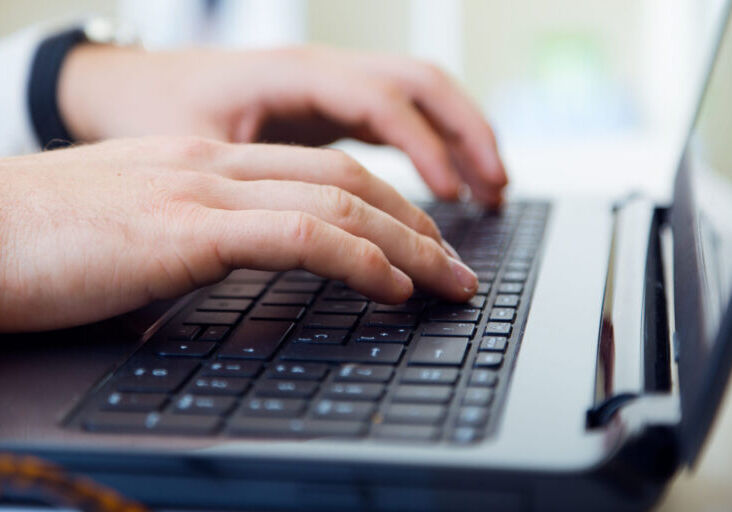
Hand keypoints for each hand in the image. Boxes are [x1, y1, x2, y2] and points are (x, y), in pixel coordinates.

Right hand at [0, 137, 476, 331]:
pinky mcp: (185, 229)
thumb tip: (237, 266)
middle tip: (457, 268)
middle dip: (418, 225)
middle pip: (349, 182)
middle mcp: (215, 167)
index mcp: (207, 164)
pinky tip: (391, 286)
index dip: (386, 207)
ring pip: (340, 203)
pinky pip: (299, 236)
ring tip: (448, 283)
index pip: (323, 173)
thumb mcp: (137, 228)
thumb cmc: (42, 243)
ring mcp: (202, 191)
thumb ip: (195, 237)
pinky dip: (357, 260)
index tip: (421, 246)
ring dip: (409, 245)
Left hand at [58, 45, 506, 204]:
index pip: (382, 100)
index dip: (424, 146)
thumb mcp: (192, 149)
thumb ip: (246, 183)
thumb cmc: (154, 110)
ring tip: (493, 190)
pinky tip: (449, 183)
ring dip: (461, 137)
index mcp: (293, 73)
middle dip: (468, 132)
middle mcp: (322, 71)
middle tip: (498, 188)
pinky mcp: (329, 108)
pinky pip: (399, 118)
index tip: (451, 196)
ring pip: (419, 97)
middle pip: (421, 83)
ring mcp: (329, 87)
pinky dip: (434, 147)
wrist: (128, 85)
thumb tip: (302, 234)